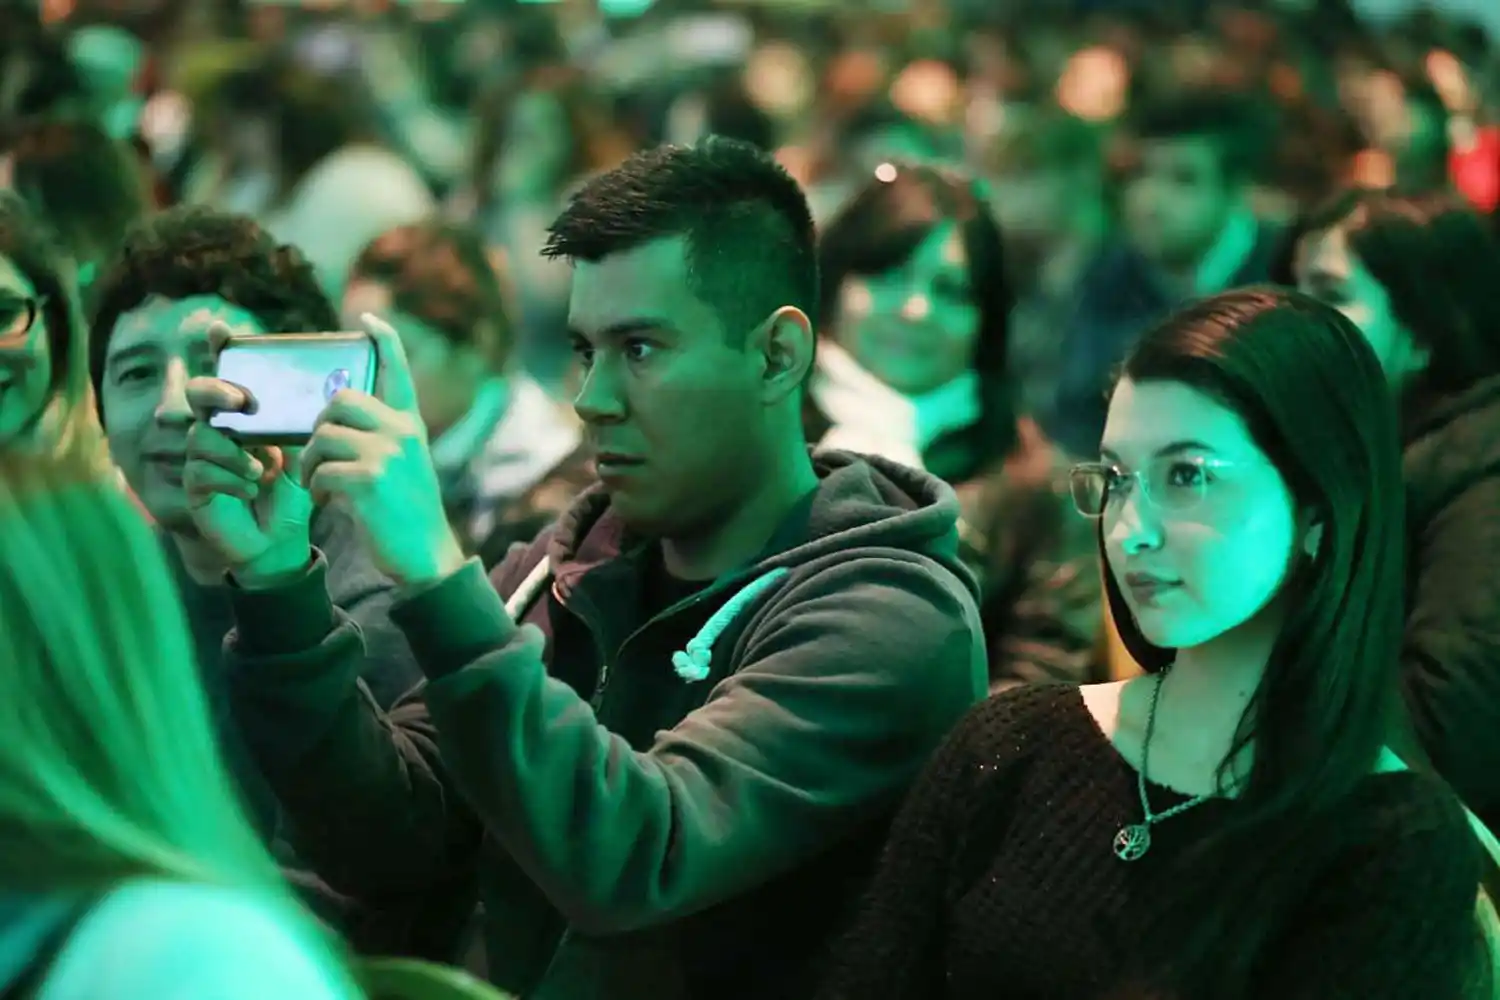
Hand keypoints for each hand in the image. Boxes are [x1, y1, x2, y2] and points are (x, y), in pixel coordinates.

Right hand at [183, 325, 314, 585]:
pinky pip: (201, 471)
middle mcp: (216, 428)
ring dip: (234, 452)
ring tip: (263, 471)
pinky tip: (252, 490)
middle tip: (242, 401)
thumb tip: (334, 387)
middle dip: (216, 391)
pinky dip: (231, 478)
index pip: (226, 372)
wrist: (283, 539)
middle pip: (198, 393)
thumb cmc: (294, 488)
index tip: (221, 327)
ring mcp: (201, 456)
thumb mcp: (307, 450)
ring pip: (200, 436)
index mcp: (243, 413)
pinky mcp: (195, 486)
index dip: (219, 348)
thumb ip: (307, 420)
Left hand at [302, 312, 464, 588]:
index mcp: (411, 426)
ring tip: (320, 485)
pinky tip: (326, 501)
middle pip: (340, 401)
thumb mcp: (404, 467)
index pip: (397, 372)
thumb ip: (380, 439)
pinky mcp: (370, 479)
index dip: (384, 341)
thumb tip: (334, 422)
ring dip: (311, 463)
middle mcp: (402, 432)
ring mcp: (388, 454)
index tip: (367, 318)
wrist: (425, 557)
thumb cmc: (406, 515)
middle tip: (318, 455)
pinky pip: (321, 469)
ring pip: (324, 437)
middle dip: (319, 427)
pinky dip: (315, 487)